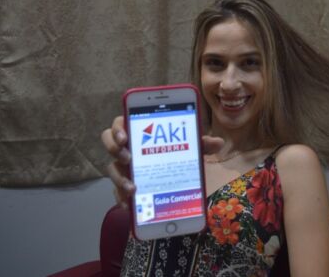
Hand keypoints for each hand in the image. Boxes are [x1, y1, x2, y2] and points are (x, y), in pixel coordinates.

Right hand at [101, 115, 224, 206]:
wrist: (174, 179)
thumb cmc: (177, 154)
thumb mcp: (190, 149)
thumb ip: (201, 144)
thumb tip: (218, 142)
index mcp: (140, 133)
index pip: (122, 123)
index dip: (119, 127)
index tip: (125, 135)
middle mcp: (128, 148)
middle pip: (109, 143)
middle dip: (114, 149)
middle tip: (128, 158)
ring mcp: (123, 168)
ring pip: (112, 169)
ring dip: (119, 178)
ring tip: (133, 188)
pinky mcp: (124, 187)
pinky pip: (117, 192)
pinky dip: (122, 199)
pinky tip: (130, 206)